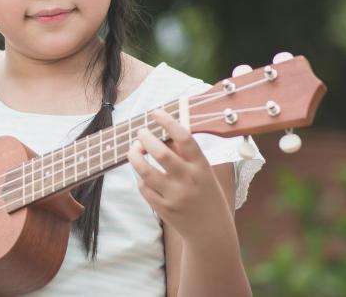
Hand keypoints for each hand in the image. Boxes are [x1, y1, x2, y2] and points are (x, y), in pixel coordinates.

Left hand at [127, 109, 232, 243]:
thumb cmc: (206, 195)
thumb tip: (164, 132)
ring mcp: (174, 196)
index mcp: (202, 167)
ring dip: (135, 156)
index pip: (185, 138)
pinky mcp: (163, 209)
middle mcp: (188, 180)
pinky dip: (140, 178)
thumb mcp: (205, 173)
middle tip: (141, 132)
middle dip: (145, 138)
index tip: (156, 112)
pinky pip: (143, 187)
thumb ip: (186, 156)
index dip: (168, 122)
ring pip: (145, 171)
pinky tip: (143, 174)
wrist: (211, 233)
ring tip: (134, 149)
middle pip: (160, 152)